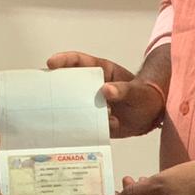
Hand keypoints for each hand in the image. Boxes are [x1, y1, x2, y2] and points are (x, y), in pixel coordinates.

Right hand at [47, 51, 164, 137]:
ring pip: (72, 106)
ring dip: (64, 112)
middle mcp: (92, 87)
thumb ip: (124, 91)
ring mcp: (91, 105)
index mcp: (101, 72)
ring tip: (53, 116)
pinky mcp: (94, 121)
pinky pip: (83, 125)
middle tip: (42, 92)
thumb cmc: (145, 95)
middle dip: (55, 87)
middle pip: (68, 83)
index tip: (51, 64)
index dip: (64, 60)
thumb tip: (106, 90)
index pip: (79, 62)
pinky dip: (78, 129)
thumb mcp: (138, 92)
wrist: (152, 116)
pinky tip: (71, 134)